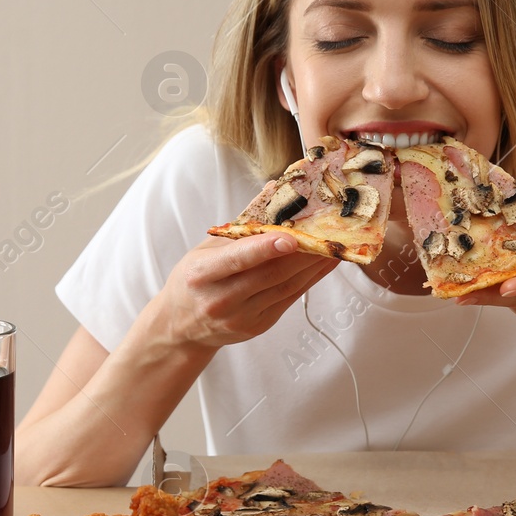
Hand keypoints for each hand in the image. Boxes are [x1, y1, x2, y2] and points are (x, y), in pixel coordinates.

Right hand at [154, 234, 336, 349]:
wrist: (181, 326)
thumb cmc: (194, 278)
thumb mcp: (207, 248)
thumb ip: (242, 223)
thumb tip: (275, 189)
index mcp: (201, 274)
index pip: (237, 260)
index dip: (265, 249)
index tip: (291, 238)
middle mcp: (220, 300)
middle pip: (269, 274)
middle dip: (303, 254)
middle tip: (327, 232)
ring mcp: (241, 317)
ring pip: (285, 287)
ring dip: (313, 266)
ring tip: (333, 245)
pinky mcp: (258, 326)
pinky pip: (290, 299)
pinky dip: (309, 280)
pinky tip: (323, 264)